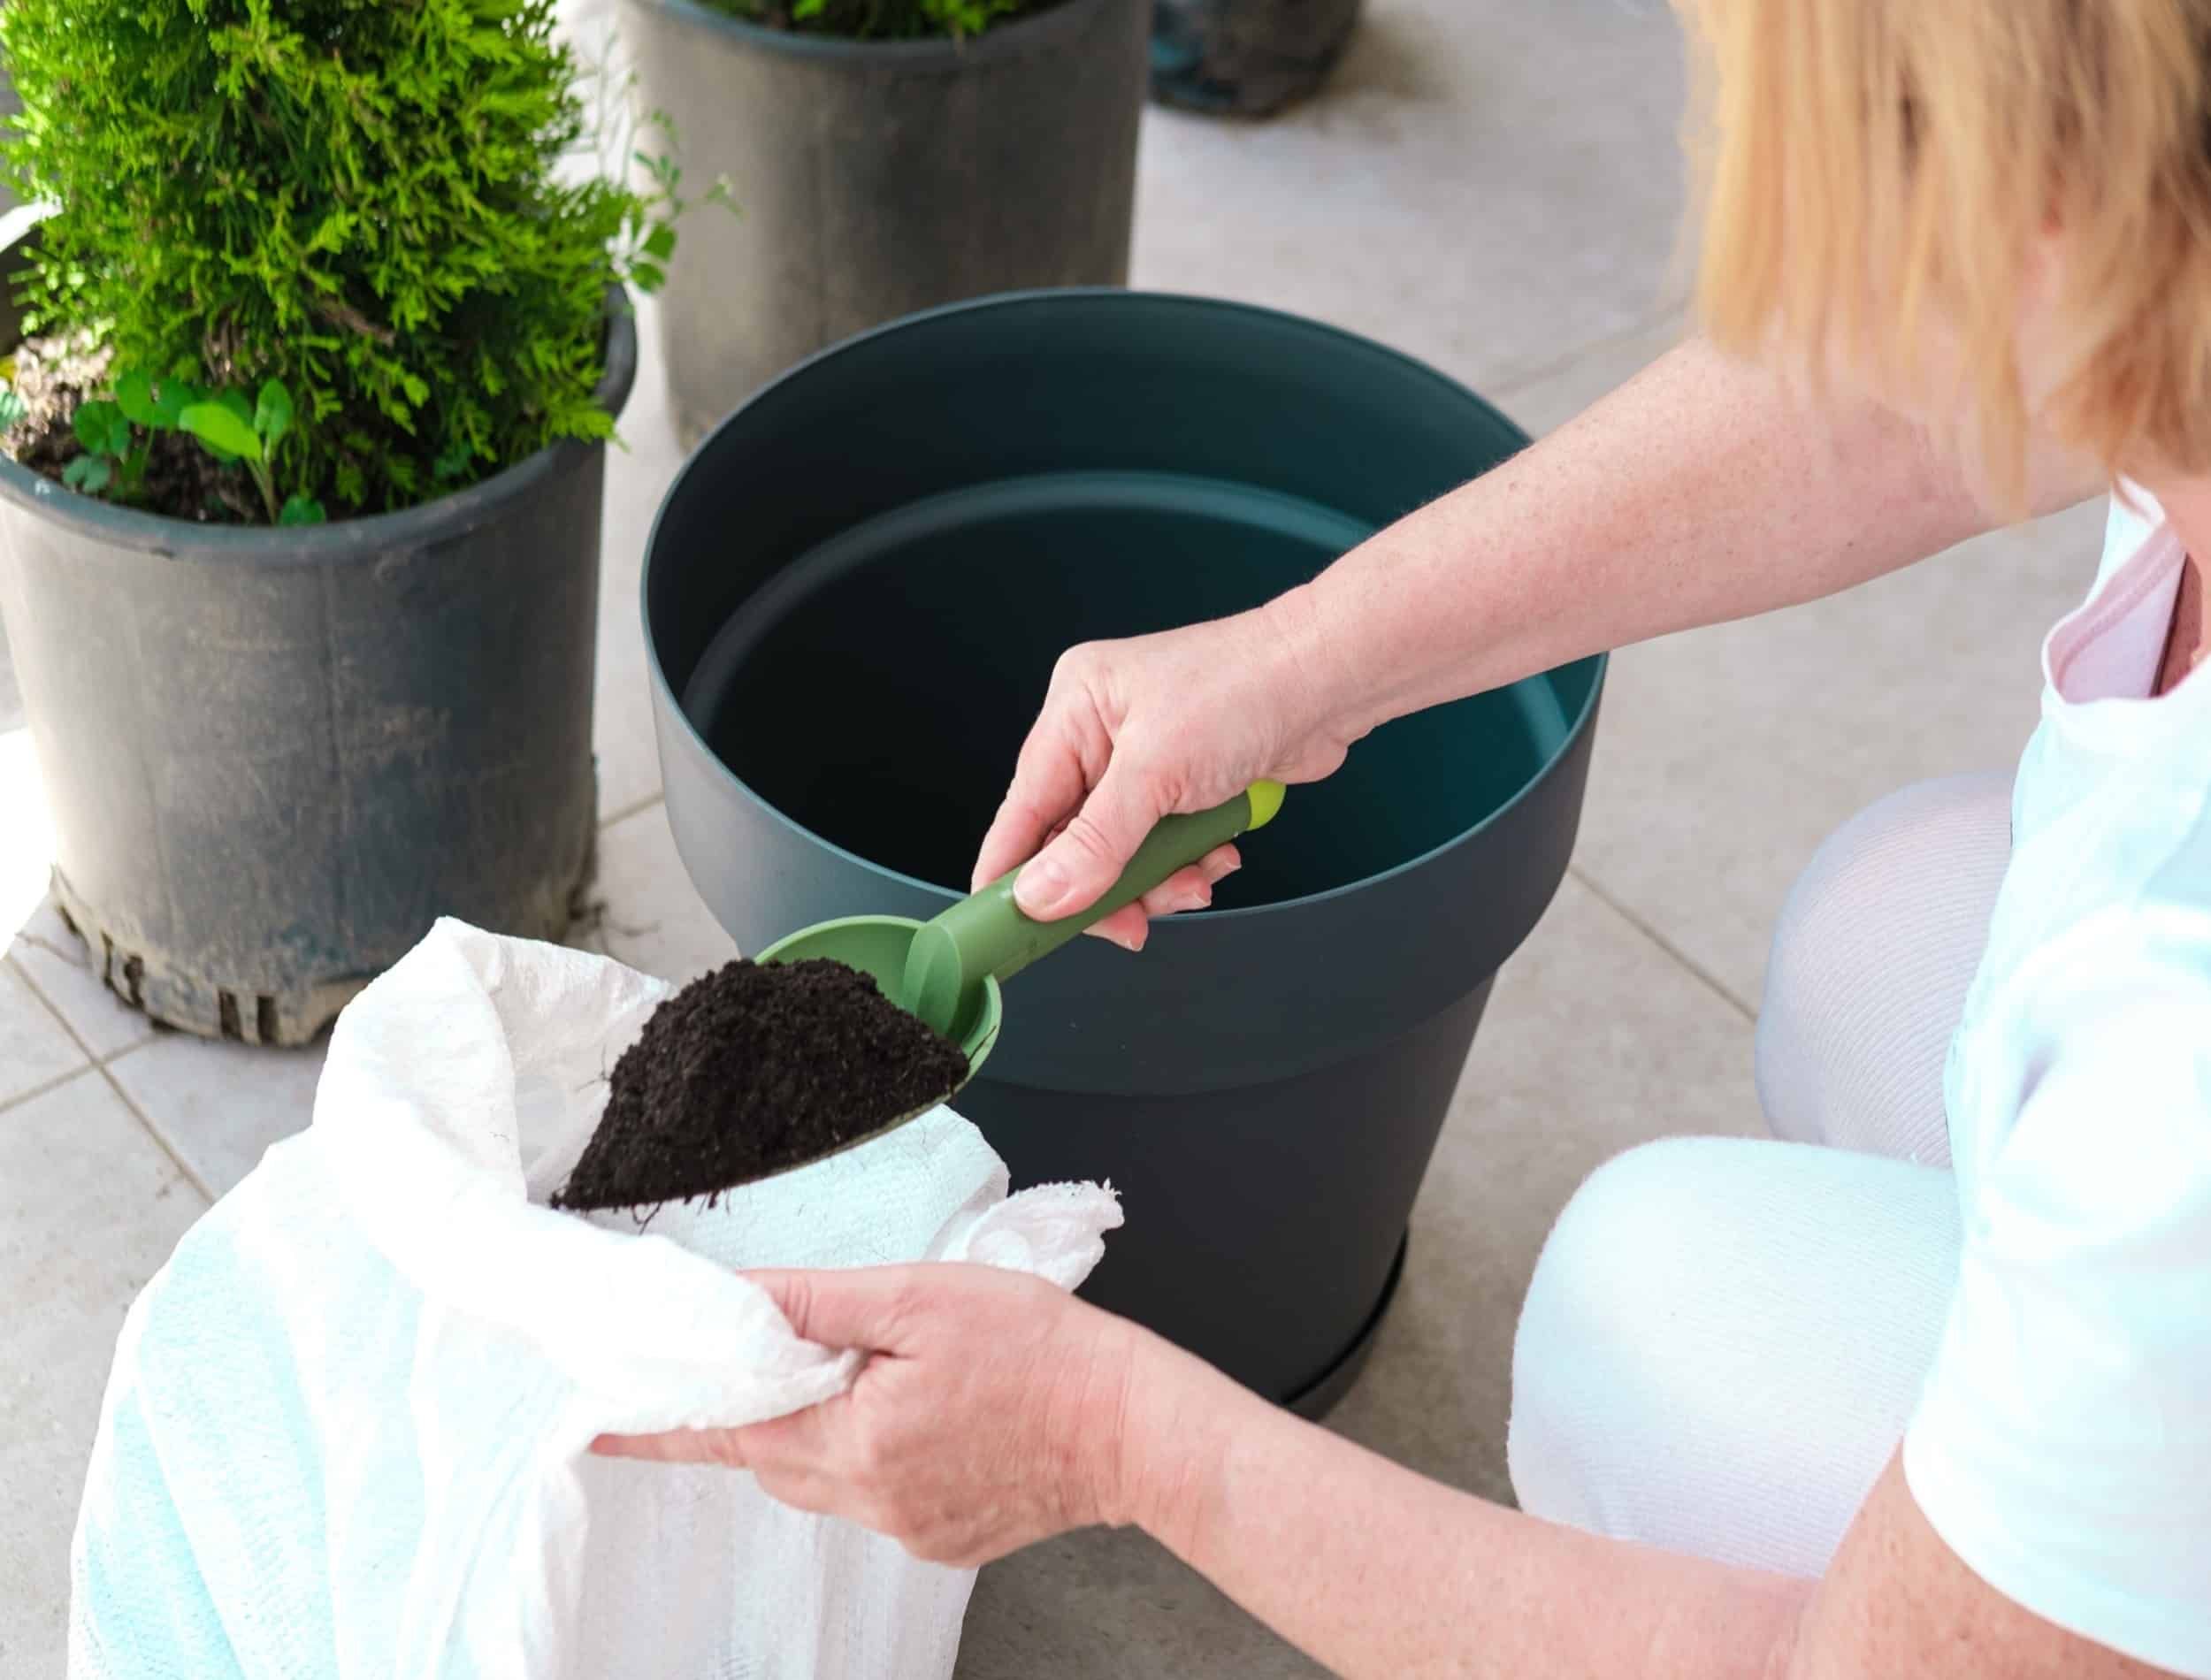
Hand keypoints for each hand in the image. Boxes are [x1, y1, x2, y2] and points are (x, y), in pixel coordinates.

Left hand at [591, 1264, 1140, 1566]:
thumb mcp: (920, 1299)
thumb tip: (738, 1299)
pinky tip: (932, 1415)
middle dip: (763, 1407)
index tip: (595, 1421)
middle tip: (771, 1358)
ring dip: (826, 1428)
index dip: (661, 1420)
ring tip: (883, 1374)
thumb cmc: (1039, 1352)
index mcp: (852, 1443)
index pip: (727, 1432)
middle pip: (773, 1456)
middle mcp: (868, 1501)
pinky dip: (879, 1453)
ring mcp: (907, 1528)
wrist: (1133, 1427)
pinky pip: (878, 1496)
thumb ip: (818, 1303)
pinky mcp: (941, 1538)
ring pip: (825, 1476)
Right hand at [974, 591, 1360, 950]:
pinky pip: (1166, 849)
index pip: (1023, 809)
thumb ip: (1095, 843)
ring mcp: (1146, 762)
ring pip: (1123, 855)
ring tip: (1196, 878)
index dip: (1014, 874)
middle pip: (1074, 842)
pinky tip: (1217, 856)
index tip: (1009, 929)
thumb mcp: (1157, 773)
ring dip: (1159, 879)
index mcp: (1075, 712)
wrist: (1331, 679)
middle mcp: (1102, 735)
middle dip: (1109, 885)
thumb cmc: (1246, 688)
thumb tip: (1041, 896)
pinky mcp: (1186, 786)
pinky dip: (1189, 864)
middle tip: (1132, 922)